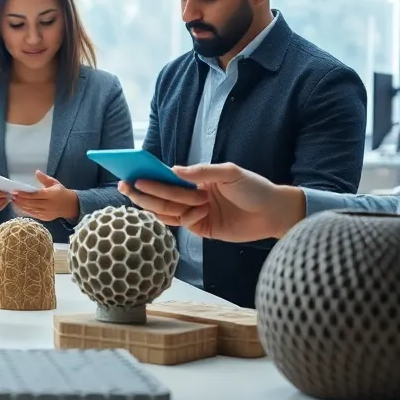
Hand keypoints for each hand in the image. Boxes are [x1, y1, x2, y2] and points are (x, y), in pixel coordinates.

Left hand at [12, 171, 79, 222]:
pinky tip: (19, 206)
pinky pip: (33, 214)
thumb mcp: (55, 183)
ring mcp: (47, 212)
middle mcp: (49, 204)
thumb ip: (45, 178)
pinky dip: (25, 210)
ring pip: (31, 209)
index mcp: (52, 194)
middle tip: (12, 195)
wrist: (70, 206)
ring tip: (13, 200)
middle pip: (32, 202)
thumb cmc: (60, 192)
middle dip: (20, 199)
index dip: (25, 194)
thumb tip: (37, 172)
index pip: (36, 195)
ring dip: (21, 205)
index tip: (16, 191)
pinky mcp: (45, 218)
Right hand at [117, 162, 303, 241]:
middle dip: (144, 191)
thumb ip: (203, 172)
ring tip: (139, 198)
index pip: (168, 178)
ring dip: (157, 204)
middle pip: (164, 196)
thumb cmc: (254, 187)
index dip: (149, 176)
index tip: (131, 174)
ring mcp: (198, 213)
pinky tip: (195, 211)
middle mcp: (194, 196)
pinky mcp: (205, 229)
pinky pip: (186, 224)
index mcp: (197, 180)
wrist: (274, 212)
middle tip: (125, 186)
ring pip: (170, 211)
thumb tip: (175, 170)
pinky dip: (187, 218)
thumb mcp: (230, 172)